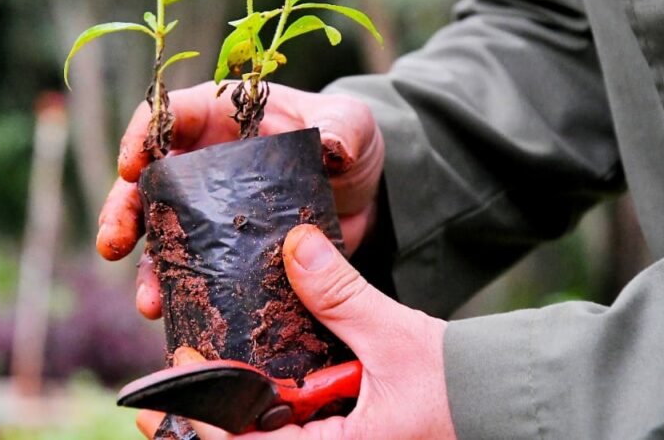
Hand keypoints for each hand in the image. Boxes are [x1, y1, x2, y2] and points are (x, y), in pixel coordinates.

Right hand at [95, 82, 384, 318]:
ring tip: (146, 299)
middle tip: (114, 240)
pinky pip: (188, 270)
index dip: (141, 135)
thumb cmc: (347, 141)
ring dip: (143, 265)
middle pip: (146, 180)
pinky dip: (176, 292)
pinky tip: (170, 314)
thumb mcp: (350, 124)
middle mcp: (201, 161)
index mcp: (221, 115)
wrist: (365, 194)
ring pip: (157, 232)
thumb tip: (332, 144)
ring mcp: (206, 208)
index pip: (171, 114)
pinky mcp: (221, 249)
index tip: (131, 165)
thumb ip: (341, 128)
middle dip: (122, 209)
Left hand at [136, 225, 455, 439]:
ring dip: (229, 425)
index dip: (203, 415)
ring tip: (190, 393)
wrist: (505, 409)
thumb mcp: (395, 336)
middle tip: (159, 403)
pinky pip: (293, 439)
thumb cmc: (458, 386)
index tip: (179, 369)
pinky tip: (245, 394)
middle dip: (201, 431)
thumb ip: (340, 294)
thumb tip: (296, 243)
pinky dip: (265, 419)